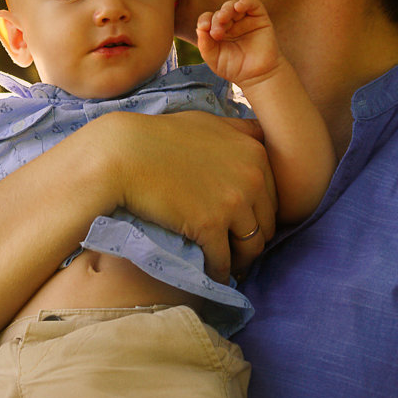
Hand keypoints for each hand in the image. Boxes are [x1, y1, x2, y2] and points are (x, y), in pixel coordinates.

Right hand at [100, 109, 274, 281]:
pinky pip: (224, 260)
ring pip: (252, 246)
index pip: (274, 196)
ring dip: (240, 260)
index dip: (259, 214)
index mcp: (255, 151)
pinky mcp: (211, 225)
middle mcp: (252, 176)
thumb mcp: (208, 122)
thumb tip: (259, 135)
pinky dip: (219, 272)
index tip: (244, 224)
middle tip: (236, 250)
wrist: (123, 153)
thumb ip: (238, 130)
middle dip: (252, 238)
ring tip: (228, 266)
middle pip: (267, 224)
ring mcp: (233, 202)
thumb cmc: (159, 135)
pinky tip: (211, 275)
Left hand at [196, 0, 284, 87]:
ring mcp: (245, 20)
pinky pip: (252, 2)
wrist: (257, 76)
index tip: (204, 28)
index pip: (208, 19)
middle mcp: (231, 24)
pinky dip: (245, 1)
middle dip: (216, 20)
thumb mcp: (214, 58)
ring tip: (223, 19)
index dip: (204, 20)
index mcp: (218, 32)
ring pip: (233, 5)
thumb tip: (199, 28)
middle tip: (217, 33)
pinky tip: (238, 7)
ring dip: (226, 10)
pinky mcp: (259, 18)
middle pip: (220, 12)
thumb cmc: (235, 68)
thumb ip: (205, 44)